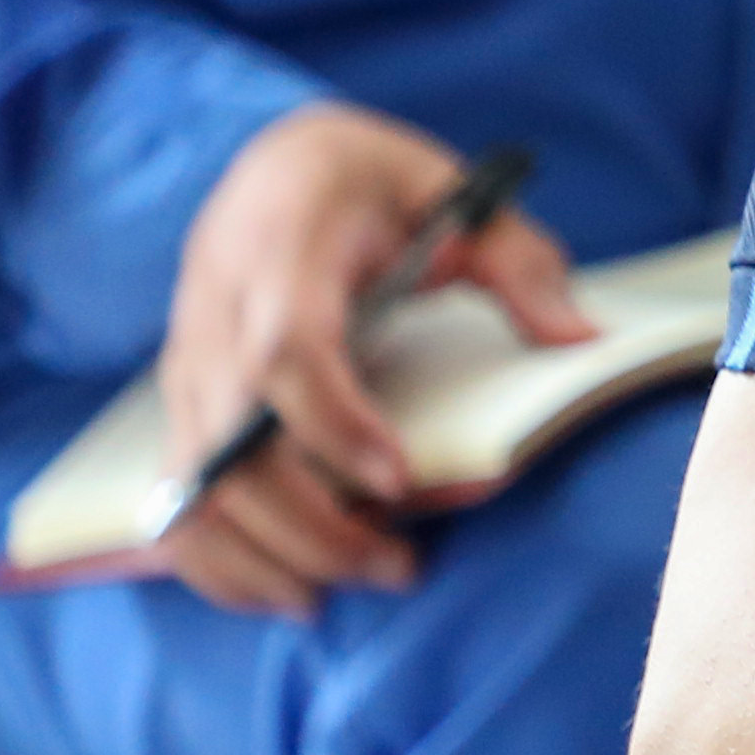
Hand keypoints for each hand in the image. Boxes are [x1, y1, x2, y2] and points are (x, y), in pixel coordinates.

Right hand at [143, 105, 587, 622]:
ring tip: (352, 585)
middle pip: (231, 448)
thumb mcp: (452, 189)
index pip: (283, 352)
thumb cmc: (371, 182)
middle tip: (402, 566)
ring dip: (267, 558)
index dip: (333, 424)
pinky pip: (175, 501)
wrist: (274, 166)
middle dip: (313, 526)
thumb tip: (580, 337)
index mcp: (283, 253)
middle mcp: (215, 318)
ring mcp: (187, 367)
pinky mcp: (181, 406)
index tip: (397, 481)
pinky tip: (292, 587)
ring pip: (192, 491)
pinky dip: (219, 561)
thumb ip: (515, 260)